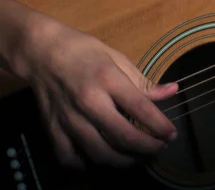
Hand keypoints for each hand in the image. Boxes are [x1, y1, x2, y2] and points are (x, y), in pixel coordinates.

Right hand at [18, 14, 177, 168]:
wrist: (41, 52)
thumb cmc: (83, 51)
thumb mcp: (117, 57)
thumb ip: (143, 81)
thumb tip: (172, 91)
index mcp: (108, 79)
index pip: (140, 109)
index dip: (159, 126)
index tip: (172, 135)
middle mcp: (89, 102)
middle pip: (122, 136)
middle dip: (147, 148)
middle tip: (159, 148)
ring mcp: (69, 119)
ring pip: (99, 153)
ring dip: (123, 160)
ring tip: (138, 156)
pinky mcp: (52, 129)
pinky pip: (71, 158)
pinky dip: (88, 165)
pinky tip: (103, 158)